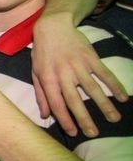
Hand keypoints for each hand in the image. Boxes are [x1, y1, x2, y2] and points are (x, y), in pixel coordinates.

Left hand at [31, 13, 126, 136]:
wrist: (53, 27)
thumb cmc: (42, 53)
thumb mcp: (36, 72)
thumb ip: (41, 94)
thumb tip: (45, 115)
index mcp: (48, 78)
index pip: (57, 103)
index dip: (65, 119)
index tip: (74, 133)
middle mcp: (63, 73)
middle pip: (75, 100)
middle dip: (84, 118)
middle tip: (94, 133)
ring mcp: (78, 65)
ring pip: (92, 88)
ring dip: (104, 104)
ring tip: (113, 119)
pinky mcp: (91, 57)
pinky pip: (104, 73)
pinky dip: (114, 85)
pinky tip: (123, 97)